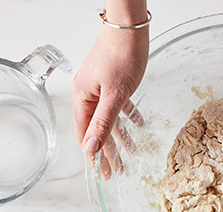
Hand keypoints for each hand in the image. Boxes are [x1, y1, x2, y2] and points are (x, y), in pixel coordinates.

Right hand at [72, 24, 148, 175]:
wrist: (129, 28)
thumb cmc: (121, 56)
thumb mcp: (114, 94)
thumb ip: (103, 123)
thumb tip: (91, 148)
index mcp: (83, 99)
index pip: (85, 135)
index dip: (94, 155)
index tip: (102, 173)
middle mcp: (90, 96)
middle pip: (98, 130)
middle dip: (108, 152)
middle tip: (117, 172)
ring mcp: (102, 90)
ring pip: (111, 120)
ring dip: (121, 138)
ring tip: (131, 155)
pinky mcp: (115, 84)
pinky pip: (121, 107)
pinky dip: (129, 118)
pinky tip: (139, 126)